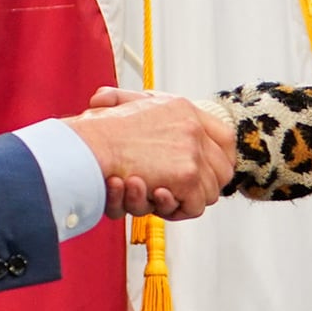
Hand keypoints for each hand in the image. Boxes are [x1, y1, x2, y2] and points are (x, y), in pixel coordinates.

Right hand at [72, 89, 233, 219]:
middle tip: (177, 192)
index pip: (224, 137)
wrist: (87, 146)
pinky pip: (194, 205)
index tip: (208, 171)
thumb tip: (109, 101)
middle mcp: (193, 128)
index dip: (220, 157)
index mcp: (182, 109)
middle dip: (203, 185)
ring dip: (185, 199)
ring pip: (209, 191)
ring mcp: (193, 152)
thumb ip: (130, 101)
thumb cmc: (95, 131)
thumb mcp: (119, 104)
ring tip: (156, 194)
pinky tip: (153, 198)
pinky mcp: (187, 176)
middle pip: (222, 168)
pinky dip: (175, 209)